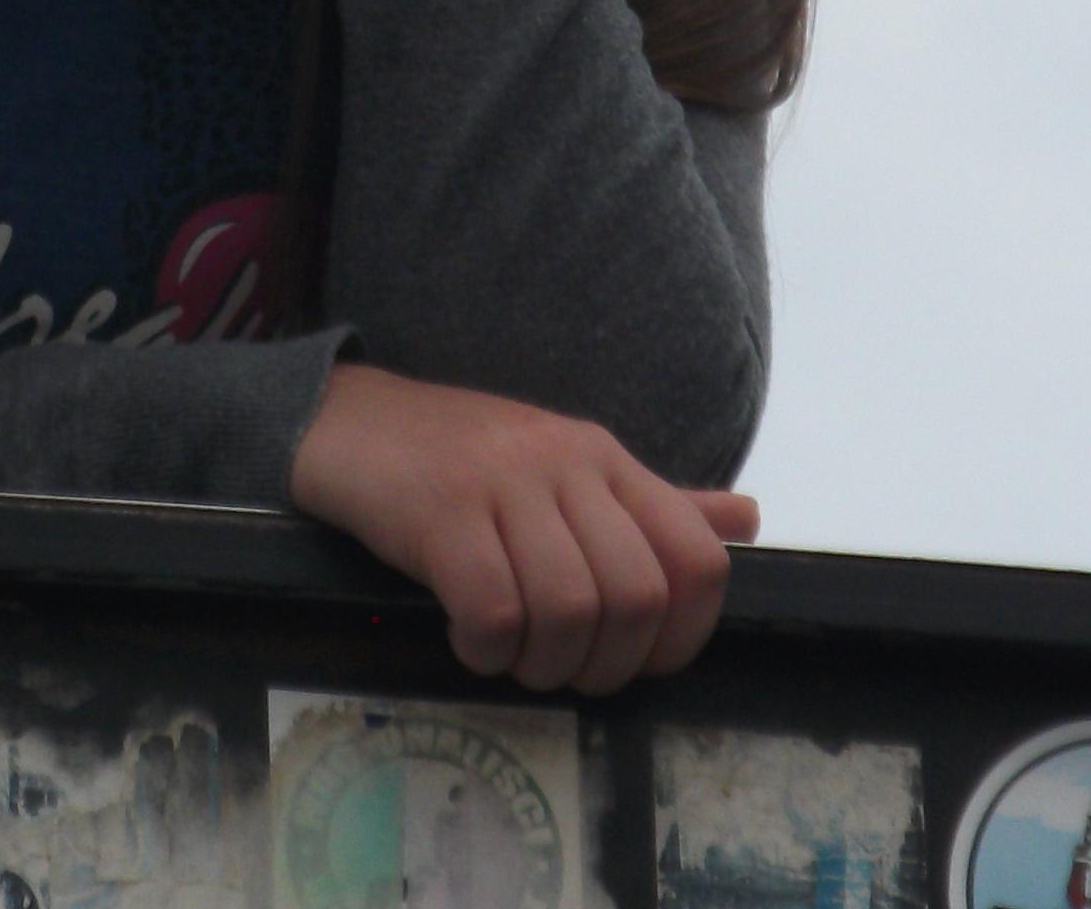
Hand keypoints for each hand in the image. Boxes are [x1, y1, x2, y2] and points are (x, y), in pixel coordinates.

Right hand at [287, 362, 758, 693]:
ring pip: (570, 610)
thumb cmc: (459, 458)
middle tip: (563, 669)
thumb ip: (652, 505)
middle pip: (636, 597)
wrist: (345, 421)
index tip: (636, 660)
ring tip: (513, 656)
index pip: (697, 559)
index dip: (682, 636)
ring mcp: (503, 483)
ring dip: (543, 662)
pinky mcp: (440, 512)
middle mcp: (566, 464)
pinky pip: (492, 611)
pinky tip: (466, 638)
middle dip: (607, 664)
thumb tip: (745, 521)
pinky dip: (486, 650)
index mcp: (606, 459)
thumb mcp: (564, 470)